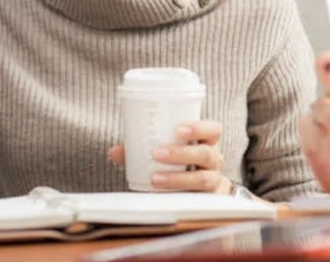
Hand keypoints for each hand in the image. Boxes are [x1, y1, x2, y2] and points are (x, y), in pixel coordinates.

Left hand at [108, 120, 231, 193]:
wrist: (196, 191)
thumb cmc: (180, 164)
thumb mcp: (166, 152)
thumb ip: (142, 150)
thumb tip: (115, 151)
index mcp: (207, 142)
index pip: (213, 130)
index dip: (199, 128)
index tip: (178, 129)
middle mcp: (214, 160)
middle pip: (206, 154)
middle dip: (181, 154)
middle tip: (157, 154)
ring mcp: (214, 181)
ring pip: (203, 179)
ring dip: (177, 178)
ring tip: (155, 178)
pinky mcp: (210, 200)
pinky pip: (202, 201)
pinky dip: (184, 199)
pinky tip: (167, 198)